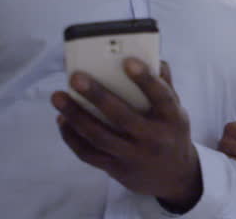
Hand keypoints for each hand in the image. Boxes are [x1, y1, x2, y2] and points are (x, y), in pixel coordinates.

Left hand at [51, 59, 201, 209]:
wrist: (174, 176)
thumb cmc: (171, 133)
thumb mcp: (177, 110)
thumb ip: (164, 85)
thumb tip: (153, 58)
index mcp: (173, 119)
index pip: (161, 96)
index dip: (145, 79)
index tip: (127, 61)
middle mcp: (154, 139)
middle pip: (123, 117)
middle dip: (97, 96)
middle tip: (76, 77)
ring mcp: (134, 156)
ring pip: (100, 136)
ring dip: (76, 116)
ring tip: (58, 96)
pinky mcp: (117, 169)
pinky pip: (89, 154)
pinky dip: (72, 137)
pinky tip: (62, 120)